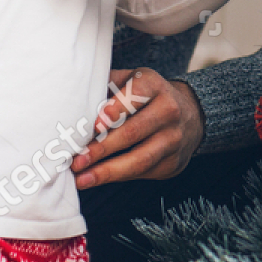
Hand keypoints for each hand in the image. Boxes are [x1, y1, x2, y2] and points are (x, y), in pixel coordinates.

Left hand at [72, 67, 203, 186]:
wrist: (190, 114)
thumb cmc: (145, 97)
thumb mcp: (129, 81)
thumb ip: (106, 87)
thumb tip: (71, 102)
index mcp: (154, 85)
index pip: (135, 95)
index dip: (115, 109)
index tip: (94, 125)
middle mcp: (169, 110)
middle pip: (133, 131)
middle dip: (101, 148)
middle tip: (76, 160)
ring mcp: (174, 138)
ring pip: (140, 159)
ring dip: (108, 171)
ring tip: (82, 178)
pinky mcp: (173, 162)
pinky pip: (143, 173)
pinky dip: (117, 178)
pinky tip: (96, 179)